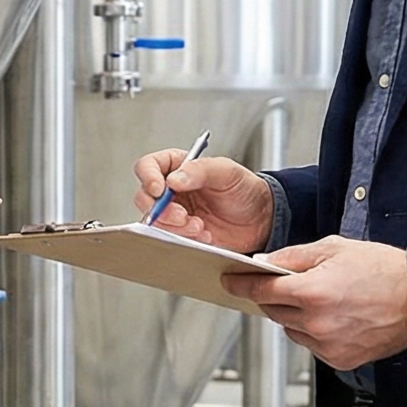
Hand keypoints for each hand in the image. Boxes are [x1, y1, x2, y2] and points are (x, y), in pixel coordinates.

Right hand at [131, 151, 273, 253]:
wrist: (261, 220)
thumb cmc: (245, 190)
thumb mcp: (227, 172)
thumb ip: (200, 170)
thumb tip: (173, 179)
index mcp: (178, 167)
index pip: (148, 166)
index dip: (148, 178)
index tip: (160, 189)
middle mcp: (171, 190)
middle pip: (145, 198)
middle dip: (161, 210)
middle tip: (182, 215)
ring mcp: (174, 213)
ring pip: (155, 222)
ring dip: (175, 228)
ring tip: (200, 227)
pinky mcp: (181, 234)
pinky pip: (170, 238)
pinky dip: (184, 239)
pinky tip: (204, 236)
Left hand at [226, 236, 406, 370]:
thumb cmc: (384, 269)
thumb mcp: (333, 249)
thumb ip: (292, 257)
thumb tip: (264, 264)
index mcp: (312, 292)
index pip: (261, 291)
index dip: (241, 285)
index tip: (230, 281)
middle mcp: (316, 323)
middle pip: (273, 312)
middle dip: (272, 297)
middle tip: (285, 284)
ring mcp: (328, 345)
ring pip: (291, 330)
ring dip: (294, 316)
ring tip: (321, 299)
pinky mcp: (339, 360)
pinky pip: (312, 345)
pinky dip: (314, 332)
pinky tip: (334, 316)